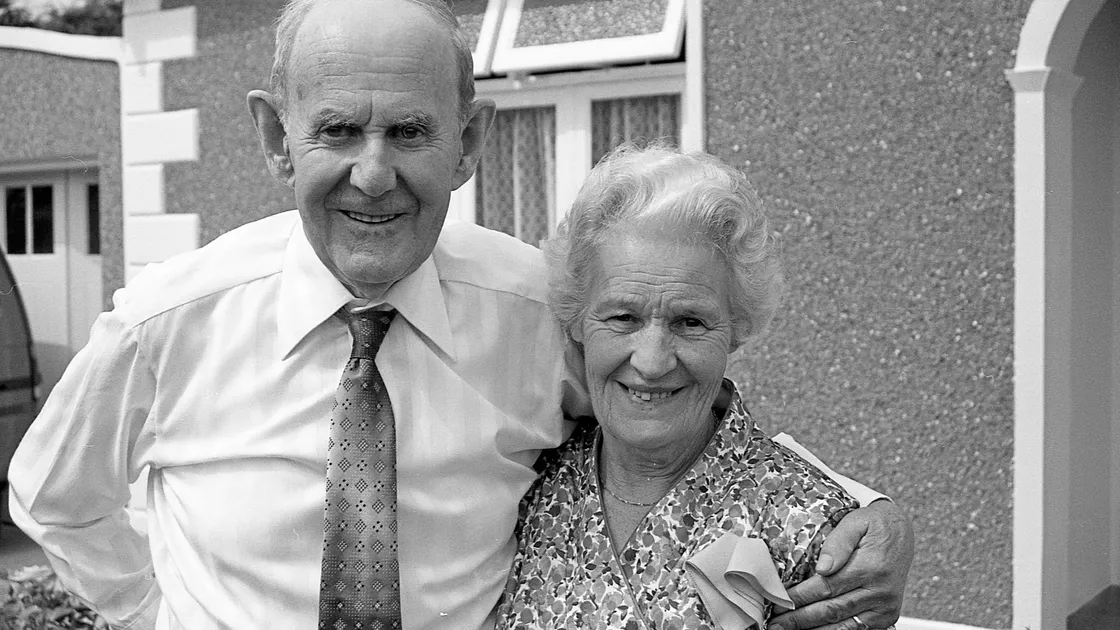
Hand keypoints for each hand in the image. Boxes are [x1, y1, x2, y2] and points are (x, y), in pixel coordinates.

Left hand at [769, 500, 913, 629]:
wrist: (901, 533)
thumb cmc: (874, 525)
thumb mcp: (856, 522)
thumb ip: (838, 542)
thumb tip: (822, 567)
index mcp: (870, 568)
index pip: (826, 587)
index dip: (800, 597)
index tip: (779, 601)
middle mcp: (879, 591)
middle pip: (832, 610)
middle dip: (800, 619)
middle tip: (776, 623)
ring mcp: (885, 607)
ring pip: (844, 626)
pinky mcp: (887, 615)